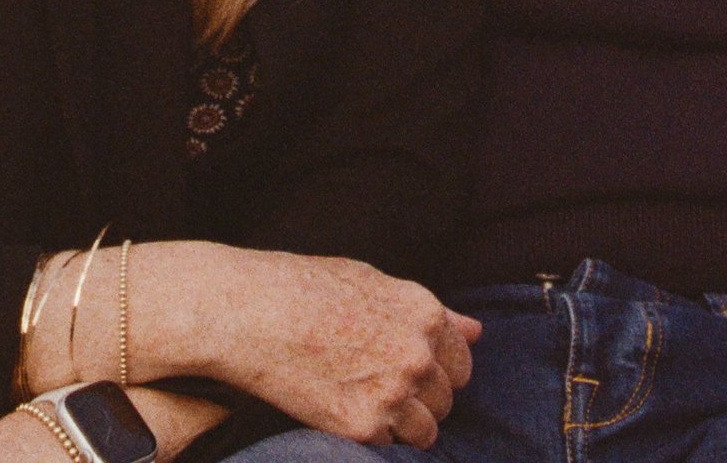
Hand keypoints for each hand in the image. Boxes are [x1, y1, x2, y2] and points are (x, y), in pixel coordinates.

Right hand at [131, 243, 478, 448]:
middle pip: (446, 397)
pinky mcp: (364, 426)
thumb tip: (475, 330)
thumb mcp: (372, 282)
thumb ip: (428, 312)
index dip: (438, 367)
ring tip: (368, 402)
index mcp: (422, 313)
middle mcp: (417, 354)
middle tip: (383, 385)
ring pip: (427, 430)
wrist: (251, 313)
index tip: (414, 369)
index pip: (461, 360)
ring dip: (405, 422)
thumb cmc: (304, 287)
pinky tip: (347, 409)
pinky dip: (376, 435)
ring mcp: (393, 393)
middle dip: (423, 396)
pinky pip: (392, 444)